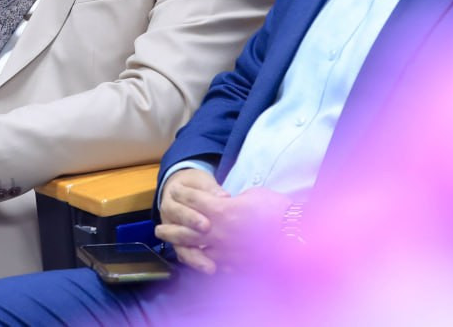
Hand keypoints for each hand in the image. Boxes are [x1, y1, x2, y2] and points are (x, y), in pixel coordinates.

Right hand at [154, 167, 227, 272]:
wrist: (179, 190)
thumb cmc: (194, 186)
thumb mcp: (201, 180)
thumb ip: (211, 189)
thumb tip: (224, 196)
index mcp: (172, 198)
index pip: (180, 209)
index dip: (192, 218)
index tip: (207, 225)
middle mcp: (169, 217)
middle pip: (177, 230)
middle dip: (192, 238)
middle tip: (209, 245)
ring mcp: (173, 233)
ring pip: (180, 248)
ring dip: (195, 258)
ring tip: (210, 268)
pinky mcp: (181, 245)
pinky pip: (186, 257)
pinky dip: (197, 264)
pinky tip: (213, 269)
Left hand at [158, 183, 292, 274]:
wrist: (293, 232)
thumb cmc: (275, 209)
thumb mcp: (251, 194)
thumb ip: (232, 200)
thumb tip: (227, 204)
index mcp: (220, 210)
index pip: (194, 200)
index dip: (184, 194)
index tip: (176, 190)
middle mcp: (217, 231)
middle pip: (185, 229)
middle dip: (171, 226)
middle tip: (158, 227)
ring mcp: (224, 249)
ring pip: (194, 248)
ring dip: (179, 245)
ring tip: (169, 244)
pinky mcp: (234, 263)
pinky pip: (212, 262)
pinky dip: (201, 259)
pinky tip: (196, 259)